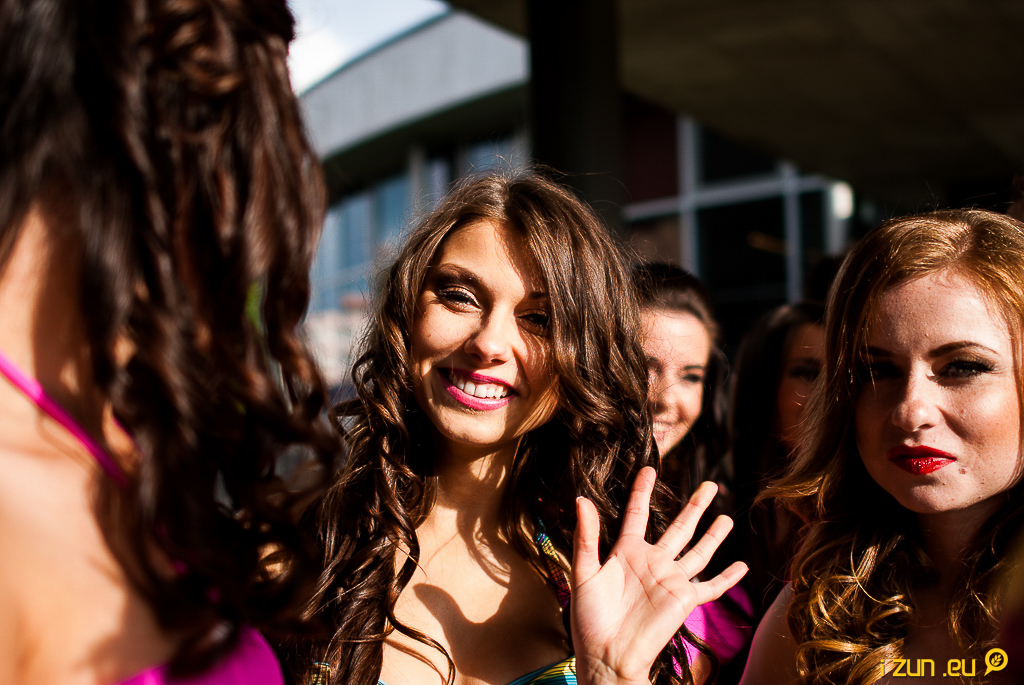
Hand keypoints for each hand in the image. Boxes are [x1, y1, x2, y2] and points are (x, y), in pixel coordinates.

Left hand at [571, 467, 747, 684]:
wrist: (606, 655)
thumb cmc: (589, 619)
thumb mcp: (583, 572)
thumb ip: (586, 537)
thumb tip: (582, 499)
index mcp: (626, 552)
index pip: (638, 513)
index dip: (642, 491)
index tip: (649, 469)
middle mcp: (653, 562)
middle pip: (679, 526)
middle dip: (695, 506)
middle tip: (709, 485)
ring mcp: (671, 580)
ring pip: (698, 551)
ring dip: (713, 535)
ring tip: (727, 517)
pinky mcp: (684, 600)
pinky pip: (711, 586)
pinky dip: (727, 578)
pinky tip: (742, 566)